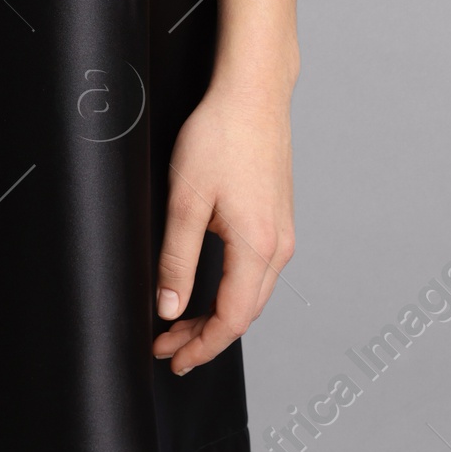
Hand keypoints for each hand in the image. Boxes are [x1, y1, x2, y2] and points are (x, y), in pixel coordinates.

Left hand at [152, 77, 294, 374]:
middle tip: (168, 345)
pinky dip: (231, 289)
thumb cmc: (220, 136)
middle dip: (205, 336)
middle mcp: (279, 246)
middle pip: (244, 312)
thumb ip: (176, 258)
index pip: (231, 319)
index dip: (201, 346)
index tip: (172, 358)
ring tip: (180, 321)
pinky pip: (258, 271)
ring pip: (252, 293)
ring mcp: (283, 232)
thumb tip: (169, 308)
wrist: (252, 93)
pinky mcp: (278, 217)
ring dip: (218, 313)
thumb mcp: (186, 199)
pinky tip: (208, 285)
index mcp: (257, 247)